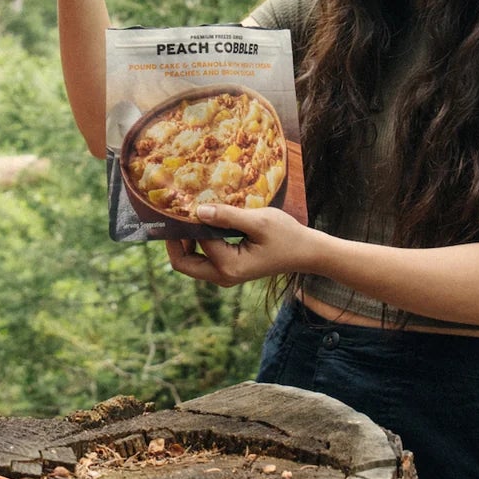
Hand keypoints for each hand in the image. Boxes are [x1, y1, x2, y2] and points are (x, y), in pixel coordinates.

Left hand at [162, 204, 320, 287]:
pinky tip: (200, 224)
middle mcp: (223, 276)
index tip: (181, 202)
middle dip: (174, 241)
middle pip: (183, 264)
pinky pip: (202, 260)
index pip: (196, 243)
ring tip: (185, 217)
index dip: (186, 223)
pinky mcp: (228, 270)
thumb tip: (198, 211)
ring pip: (190, 263)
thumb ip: (228, 216)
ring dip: (184, 242)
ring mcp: (225, 276)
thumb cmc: (287, 236)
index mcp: (229, 266)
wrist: (306, 252)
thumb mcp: (259, 221)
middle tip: (172, 214)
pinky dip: (196, 244)